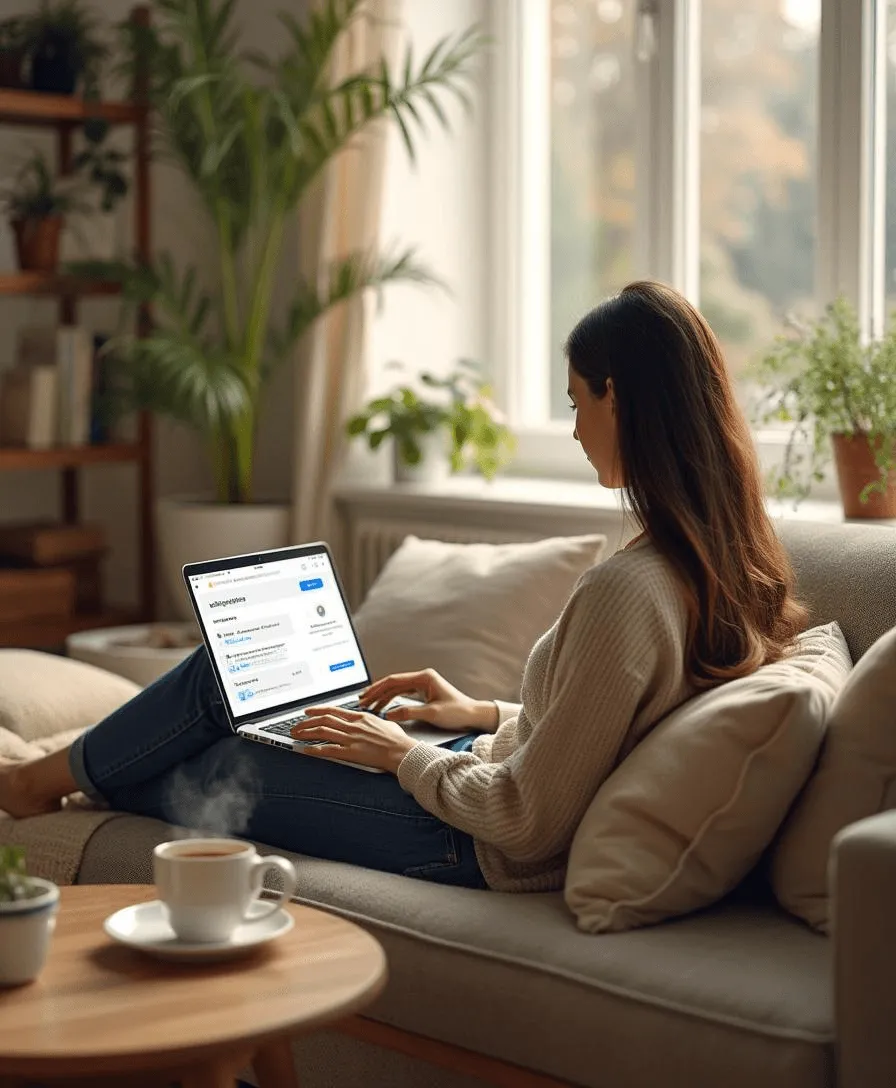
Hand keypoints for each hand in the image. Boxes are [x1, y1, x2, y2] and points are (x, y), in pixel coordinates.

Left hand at [291, 706, 417, 773]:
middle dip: (307, 722)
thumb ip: (374, 721)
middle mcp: (353, 726)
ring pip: (322, 731)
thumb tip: (371, 720)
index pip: (333, 710)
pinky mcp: (351, 752)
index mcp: (360, 717)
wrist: (402, 751)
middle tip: (296, 725)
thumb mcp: (385, 723)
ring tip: (295, 735)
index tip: (308, 711)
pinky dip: (314, 749)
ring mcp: (351, 738)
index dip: (318, 710)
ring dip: (306, 732)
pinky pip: (328, 749)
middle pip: (324, 720)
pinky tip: (305, 749)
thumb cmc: (397, 740)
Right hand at [360, 668, 497, 731]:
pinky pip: (403, 694)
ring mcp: (423, 685)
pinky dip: (392, 700)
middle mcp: (423, 678)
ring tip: (369, 705)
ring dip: (383, 697)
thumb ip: (408, 712)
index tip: (365, 696)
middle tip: (362, 701)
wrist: (474, 715)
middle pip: (393, 683)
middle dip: (377, 692)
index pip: (394, 681)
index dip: (377, 689)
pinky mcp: (424, 692)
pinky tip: (383, 706)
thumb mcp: (432, 714)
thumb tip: (388, 713)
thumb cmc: (458, 712)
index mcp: (424, 678)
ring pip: (397, 689)